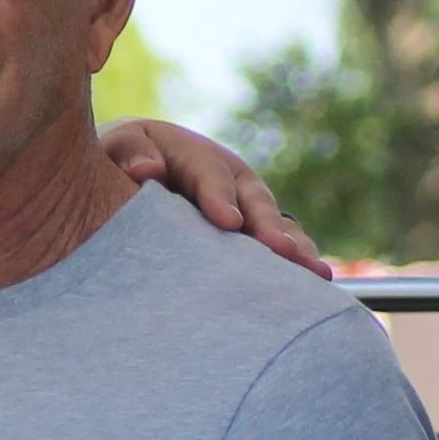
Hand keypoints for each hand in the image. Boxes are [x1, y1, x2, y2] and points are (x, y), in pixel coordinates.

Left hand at [101, 119, 325, 274]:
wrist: (135, 171)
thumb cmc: (128, 159)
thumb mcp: (123, 145)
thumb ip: (132, 153)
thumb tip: (147, 171)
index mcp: (199, 157)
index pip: (212, 176)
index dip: (220, 197)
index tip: (228, 222)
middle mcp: (233, 183)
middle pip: (256, 203)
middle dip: (269, 228)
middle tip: (283, 251)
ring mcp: (248, 211)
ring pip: (277, 228)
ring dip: (295, 250)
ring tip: (315, 275)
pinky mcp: (252, 241)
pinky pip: (278, 253)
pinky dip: (294, 270)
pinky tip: (312, 294)